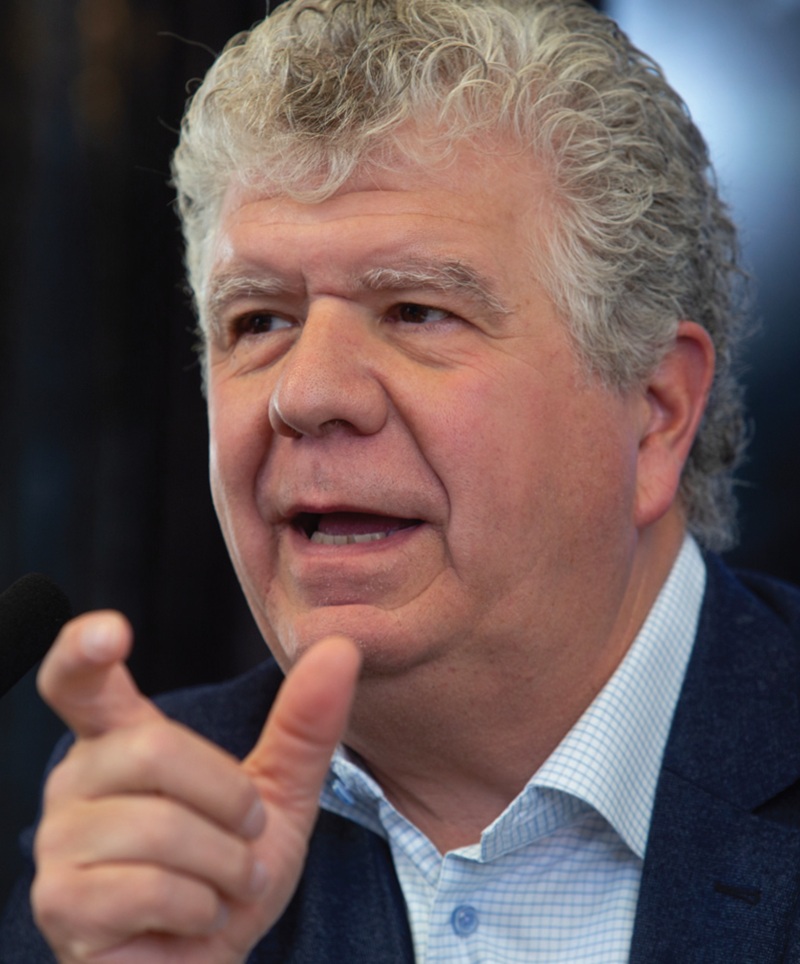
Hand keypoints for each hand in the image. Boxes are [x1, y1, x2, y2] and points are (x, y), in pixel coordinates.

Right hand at [31, 612, 359, 962]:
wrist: (210, 962)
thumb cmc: (232, 871)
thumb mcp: (279, 793)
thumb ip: (304, 724)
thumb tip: (341, 647)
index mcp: (121, 739)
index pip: (79, 680)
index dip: (84, 649)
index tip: (113, 630)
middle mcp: (77, 779)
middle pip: (156, 750)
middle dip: (231, 802)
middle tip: (244, 840)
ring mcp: (59, 842)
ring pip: (161, 827)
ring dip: (224, 867)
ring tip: (223, 885)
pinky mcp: (60, 904)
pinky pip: (150, 888)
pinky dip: (201, 908)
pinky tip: (196, 918)